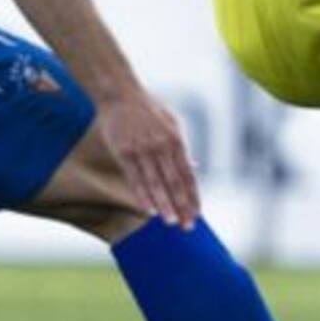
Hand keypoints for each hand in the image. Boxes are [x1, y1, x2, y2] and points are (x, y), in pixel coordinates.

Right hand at [98, 89, 200, 229]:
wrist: (122, 93)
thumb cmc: (149, 109)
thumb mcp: (173, 123)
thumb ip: (183, 148)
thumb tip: (194, 168)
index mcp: (176, 140)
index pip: (188, 175)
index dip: (193, 196)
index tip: (197, 214)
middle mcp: (162, 147)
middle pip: (175, 183)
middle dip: (182, 206)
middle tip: (187, 226)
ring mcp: (143, 150)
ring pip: (156, 184)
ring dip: (164, 205)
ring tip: (170, 222)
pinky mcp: (124, 153)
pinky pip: (135, 179)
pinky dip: (143, 195)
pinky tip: (148, 210)